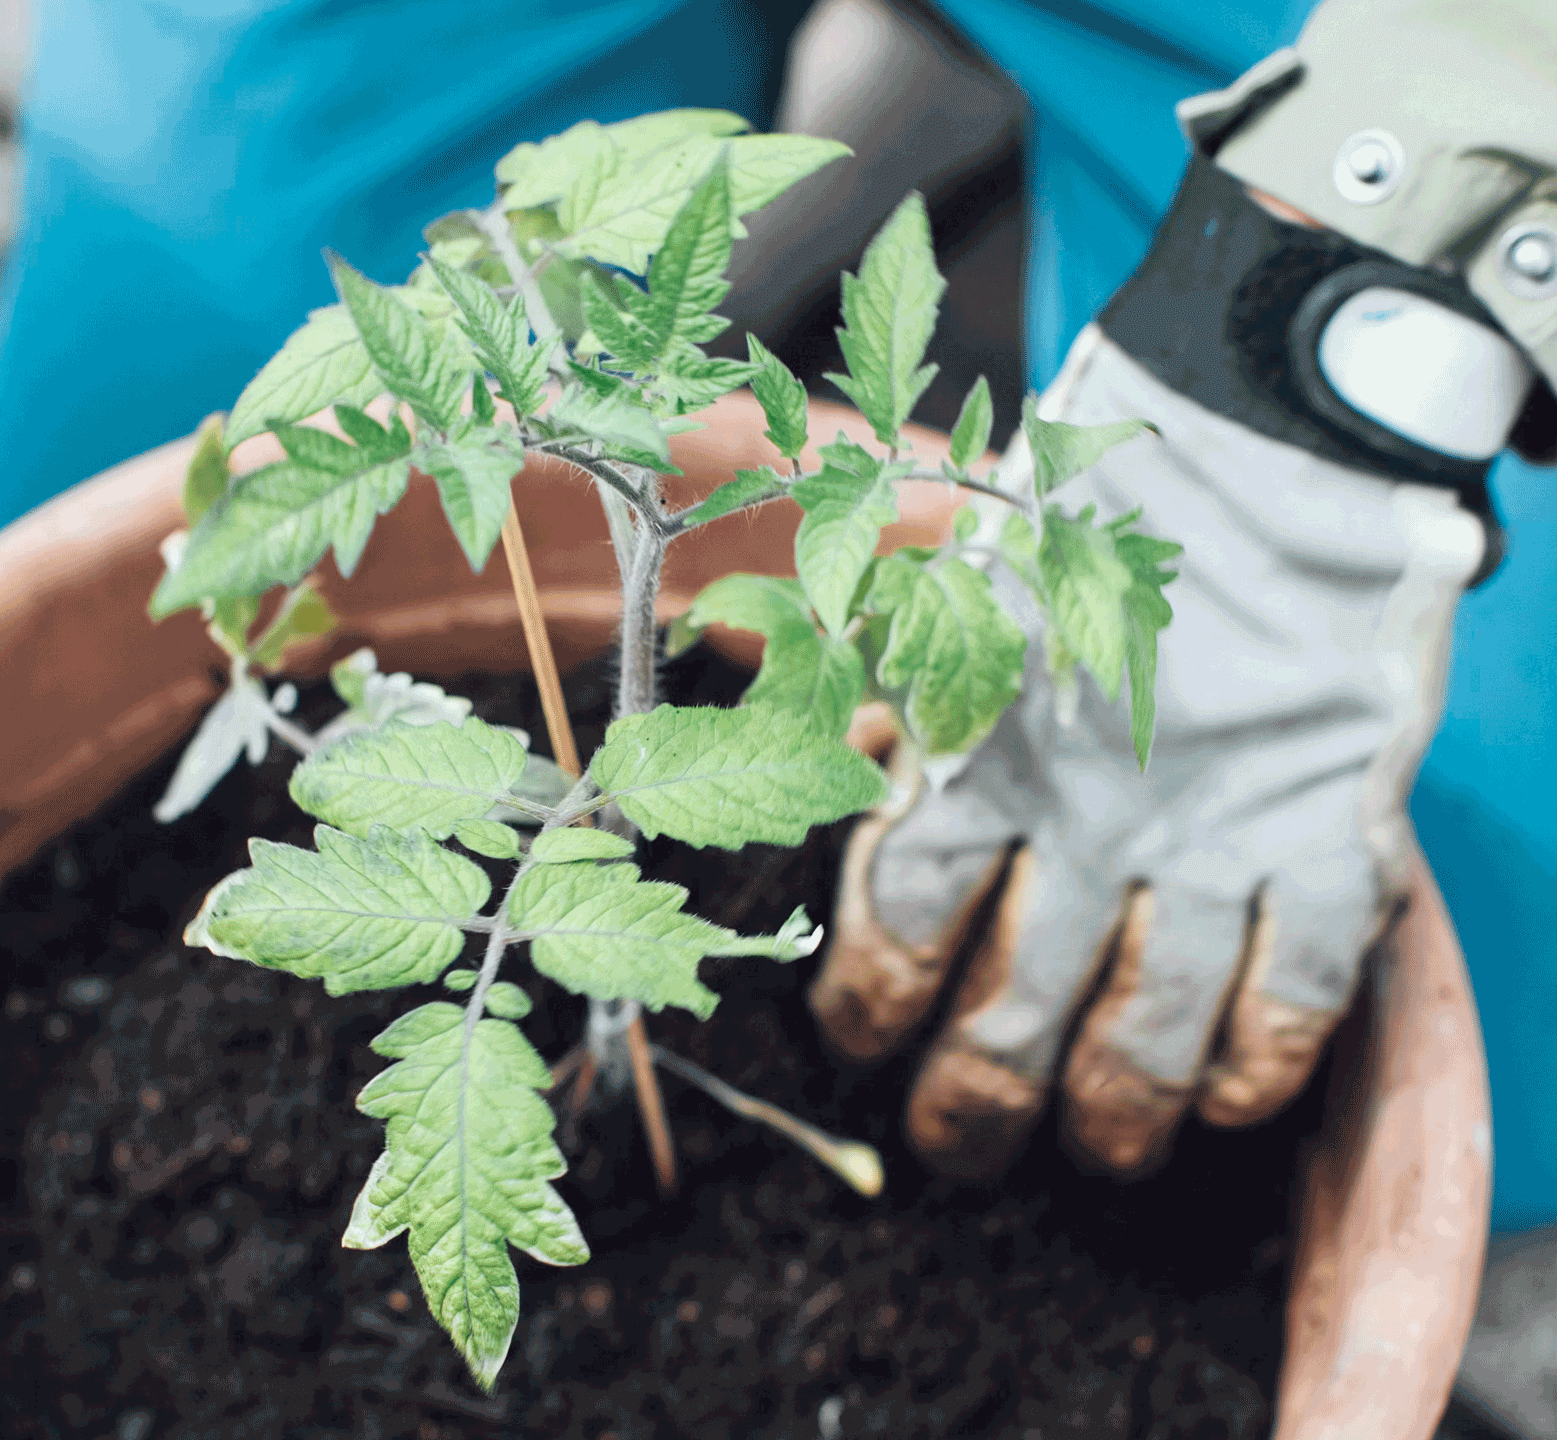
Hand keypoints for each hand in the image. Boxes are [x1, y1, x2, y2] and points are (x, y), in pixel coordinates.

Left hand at [812, 324, 1485, 1177]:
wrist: (1261, 430)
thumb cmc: (1080, 502)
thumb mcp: (938, 582)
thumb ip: (869, 684)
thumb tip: (777, 739)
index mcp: (976, 751)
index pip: (902, 922)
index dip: (870, 1001)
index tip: (860, 1035)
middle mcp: (1084, 817)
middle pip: (1014, 1012)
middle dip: (976, 1103)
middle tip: (959, 1142)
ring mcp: (1212, 833)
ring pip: (1151, 1032)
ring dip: (1115, 1112)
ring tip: (1099, 1148)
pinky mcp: (1328, 829)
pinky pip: (1298, 989)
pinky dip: (1262, 1060)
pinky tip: (1227, 1093)